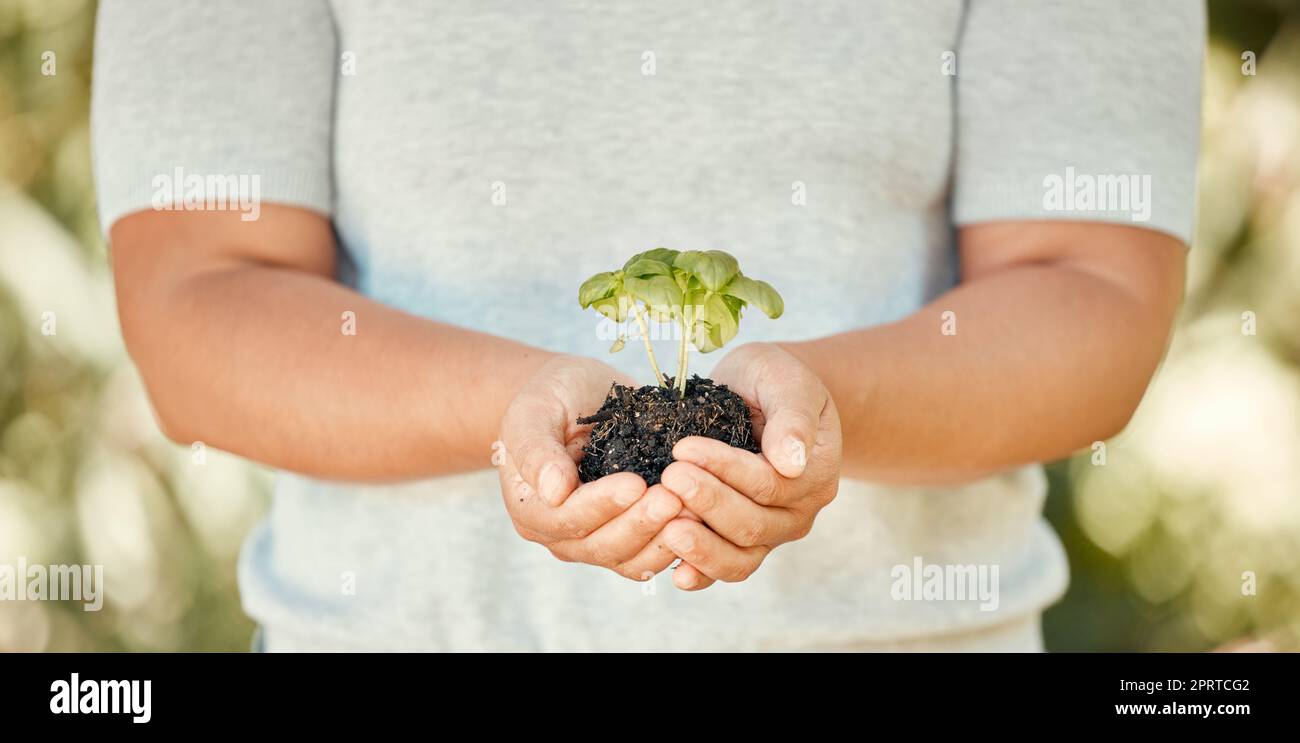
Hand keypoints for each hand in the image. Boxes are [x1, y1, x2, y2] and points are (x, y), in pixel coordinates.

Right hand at [497, 355, 683, 579]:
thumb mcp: (534, 410)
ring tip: (696, 509)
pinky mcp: (629, 536)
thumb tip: (553, 492)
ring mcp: (596, 540)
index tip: (636, 483)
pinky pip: (652, 554)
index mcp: (531, 507)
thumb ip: (536, 449)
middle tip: (675, 498)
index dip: (602, 504)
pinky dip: (678, 543)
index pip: (567, 517)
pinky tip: (703, 521)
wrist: (577, 396)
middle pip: (602, 545)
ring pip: (631, 558)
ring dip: (664, 538)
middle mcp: (561, 535)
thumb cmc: (551, 397)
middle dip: (641, 523)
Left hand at [658, 342, 841, 589]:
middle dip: (707, 503)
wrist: (763, 395)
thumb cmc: (774, 382)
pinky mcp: (744, 543)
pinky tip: (674, 574)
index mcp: (815, 472)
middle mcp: (798, 511)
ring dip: (702, 547)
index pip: (768, 482)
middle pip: (751, 524)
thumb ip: (792, 417)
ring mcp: (772, 532)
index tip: (684, 448)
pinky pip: (727, 567)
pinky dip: (702, 574)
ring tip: (667, 529)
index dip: (724, 469)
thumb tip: (792, 461)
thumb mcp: (786, 381)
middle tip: (669, 478)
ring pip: (741, 557)